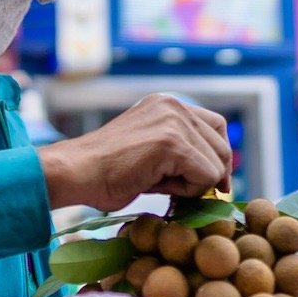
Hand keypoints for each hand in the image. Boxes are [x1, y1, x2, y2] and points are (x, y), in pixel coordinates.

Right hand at [37, 94, 232, 210]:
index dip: (217, 157)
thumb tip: (216, 174)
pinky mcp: (173, 142)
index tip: (211, 182)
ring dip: (194, 184)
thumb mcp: (149, 149)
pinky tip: (158, 186)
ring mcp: (174, 121)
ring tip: (160, 185)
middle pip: (221, 146)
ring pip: (216, 164)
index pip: (216, 127)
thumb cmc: (105, 172)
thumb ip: (179, 151)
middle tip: (184, 193)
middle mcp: (174, 105)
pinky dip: (188, 191)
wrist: (76, 172)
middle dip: (210, 175)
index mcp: (167, 104)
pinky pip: (206, 176)